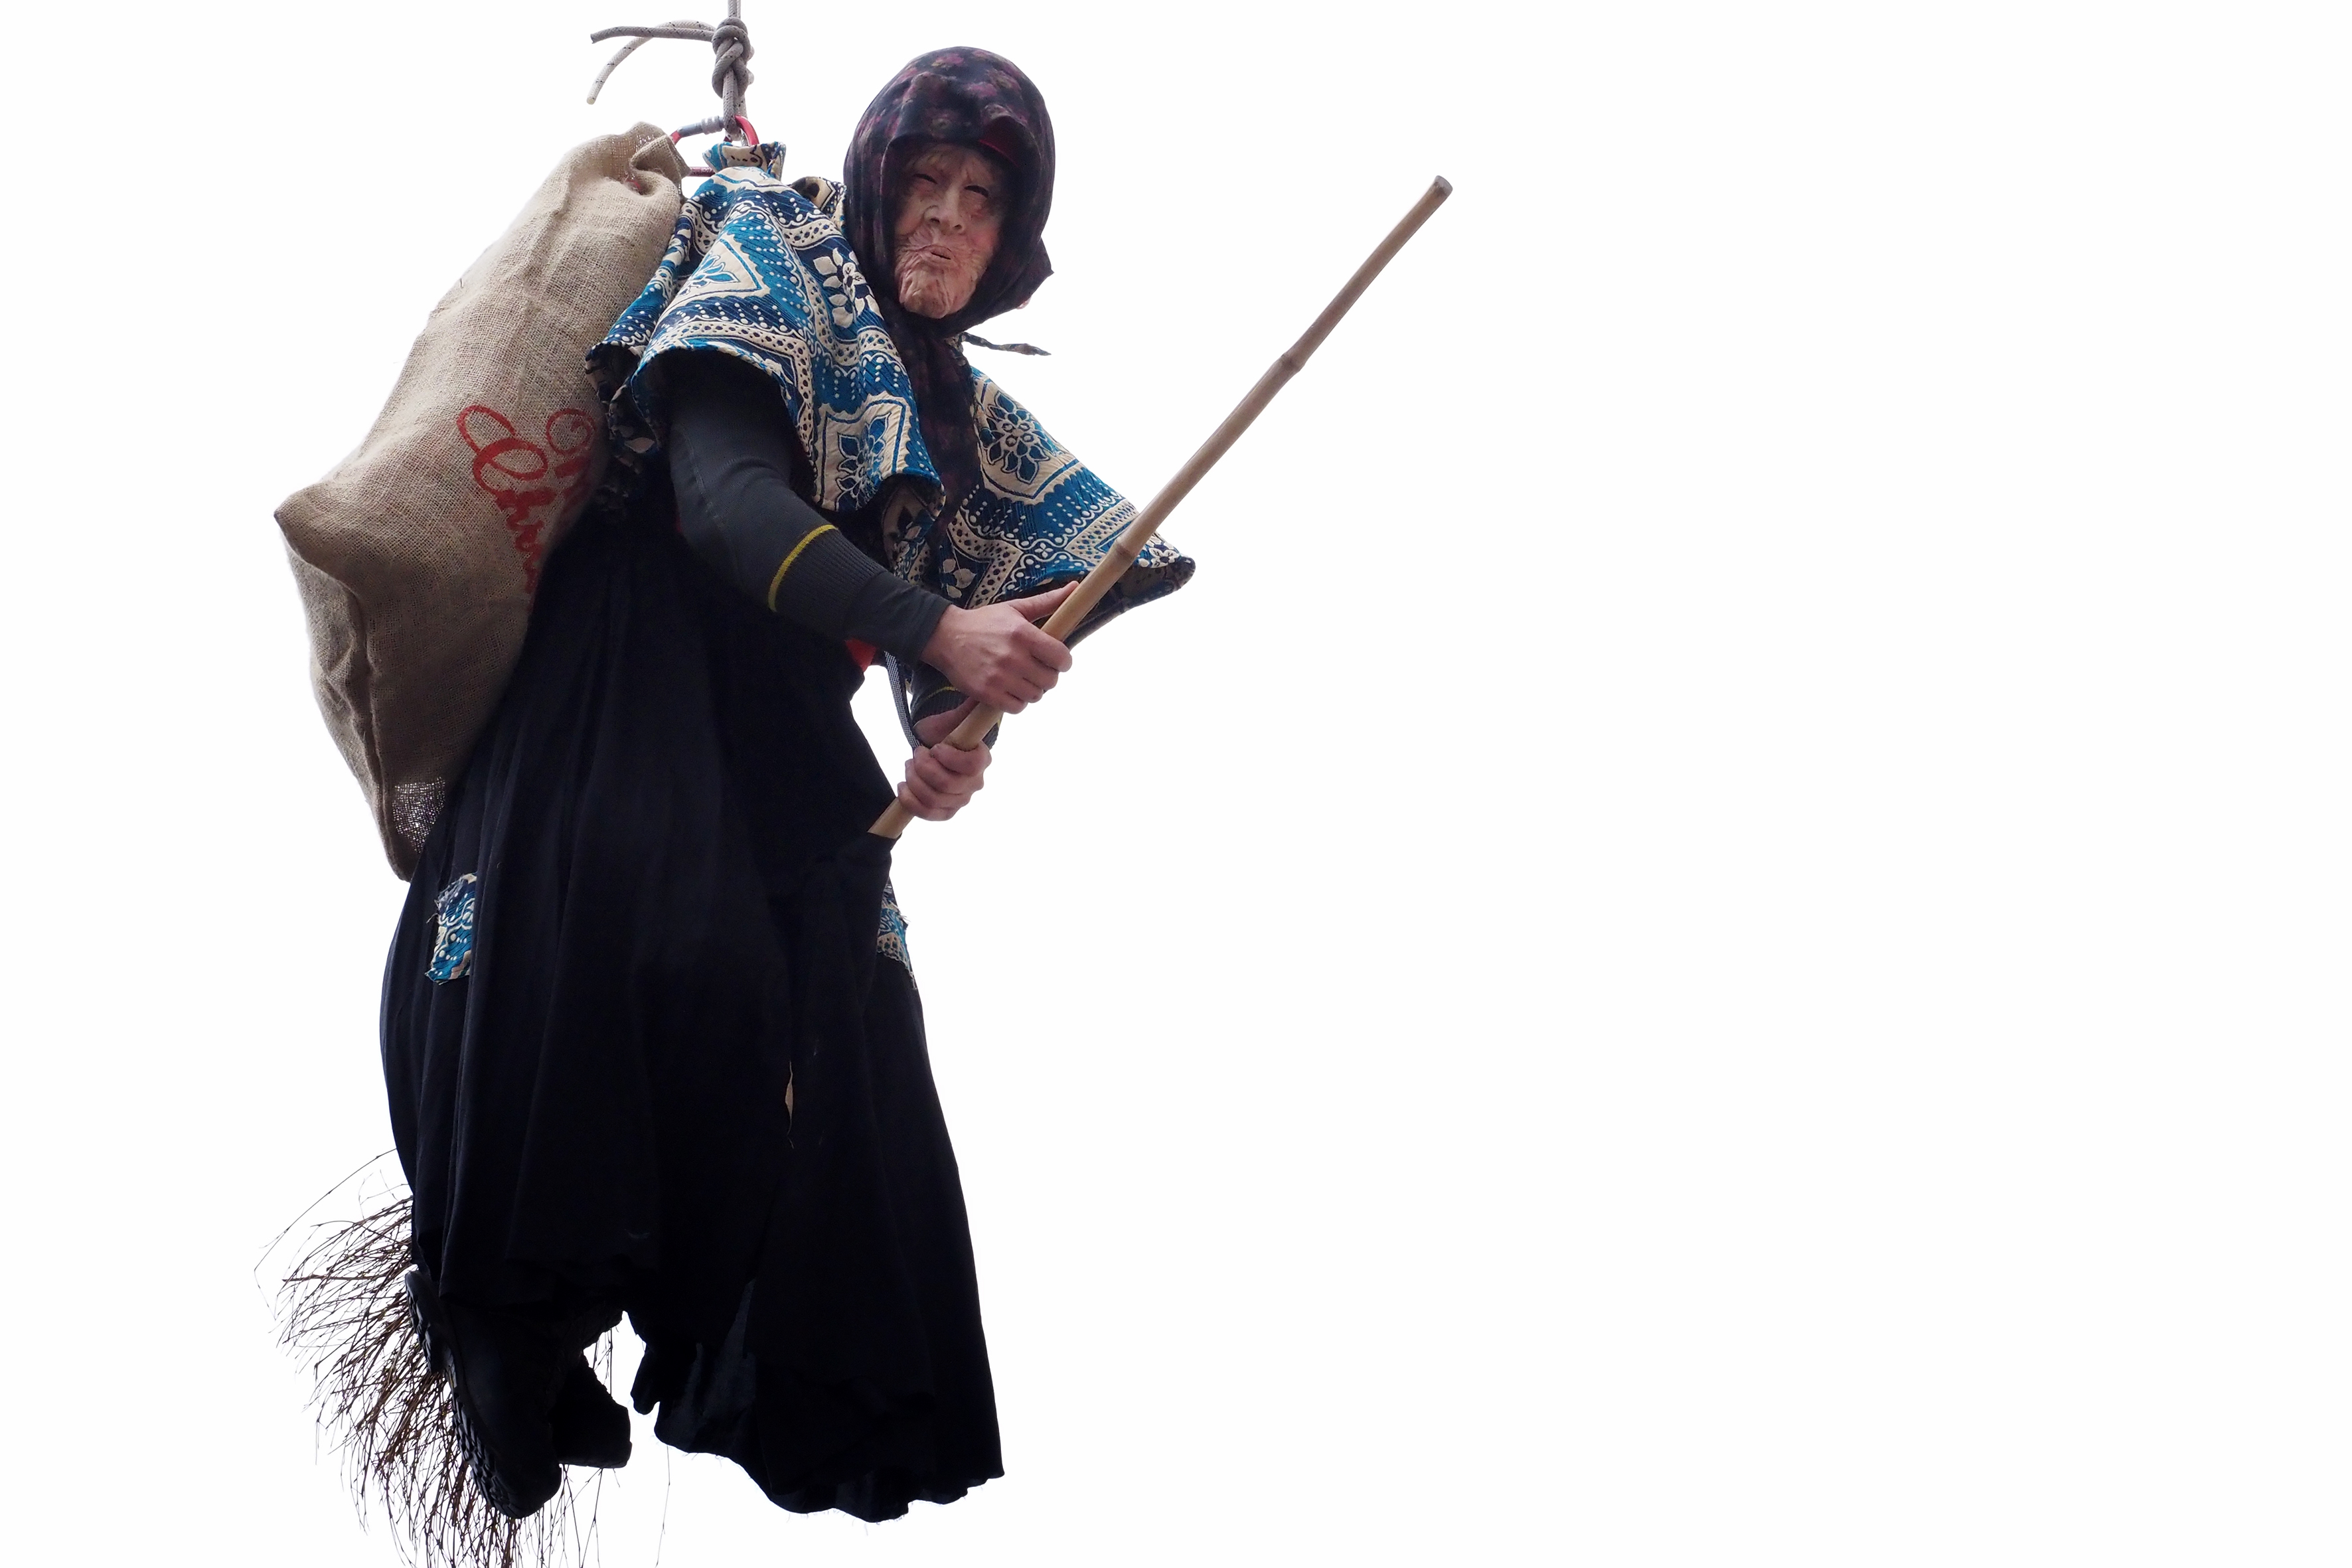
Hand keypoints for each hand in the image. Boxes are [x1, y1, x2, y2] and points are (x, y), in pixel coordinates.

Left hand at [897, 705, 989, 820]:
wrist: (936, 749)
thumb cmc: (946, 733)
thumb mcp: (955, 718)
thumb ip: (969, 708)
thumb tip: (980, 690)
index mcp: (981, 759)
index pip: (972, 765)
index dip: (950, 759)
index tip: (935, 747)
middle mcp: (975, 783)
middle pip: (948, 784)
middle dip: (924, 767)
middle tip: (916, 753)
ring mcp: (960, 800)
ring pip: (935, 799)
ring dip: (914, 781)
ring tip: (908, 766)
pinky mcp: (945, 812)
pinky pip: (928, 814)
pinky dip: (910, 801)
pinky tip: (902, 786)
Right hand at [919, 583, 1075, 713]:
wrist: (945, 637)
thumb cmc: (984, 622)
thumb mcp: (1015, 608)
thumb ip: (1047, 601)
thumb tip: (1075, 588)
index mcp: (1022, 633)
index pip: (1061, 657)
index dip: (1063, 661)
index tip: (1056, 659)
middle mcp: (1012, 656)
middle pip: (1051, 680)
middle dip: (1048, 675)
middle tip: (1037, 669)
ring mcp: (999, 677)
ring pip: (1035, 695)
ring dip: (1033, 689)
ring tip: (1023, 679)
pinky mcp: (987, 693)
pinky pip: (1017, 707)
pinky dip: (1018, 701)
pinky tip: (1011, 689)